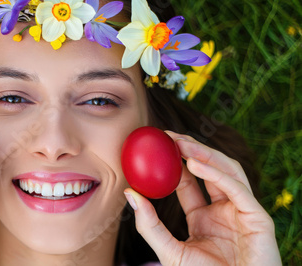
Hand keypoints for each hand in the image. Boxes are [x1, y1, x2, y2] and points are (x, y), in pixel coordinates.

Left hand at [124, 131, 280, 265]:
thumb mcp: (169, 251)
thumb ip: (149, 225)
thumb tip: (129, 193)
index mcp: (205, 217)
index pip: (190, 181)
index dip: (176, 161)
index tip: (158, 145)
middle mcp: (225, 210)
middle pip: (211, 169)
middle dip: (191, 149)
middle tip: (168, 135)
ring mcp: (243, 212)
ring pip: (228, 172)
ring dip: (204, 154)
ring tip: (180, 143)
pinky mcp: (259, 219)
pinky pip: (238, 190)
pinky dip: (217, 174)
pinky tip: (195, 164)